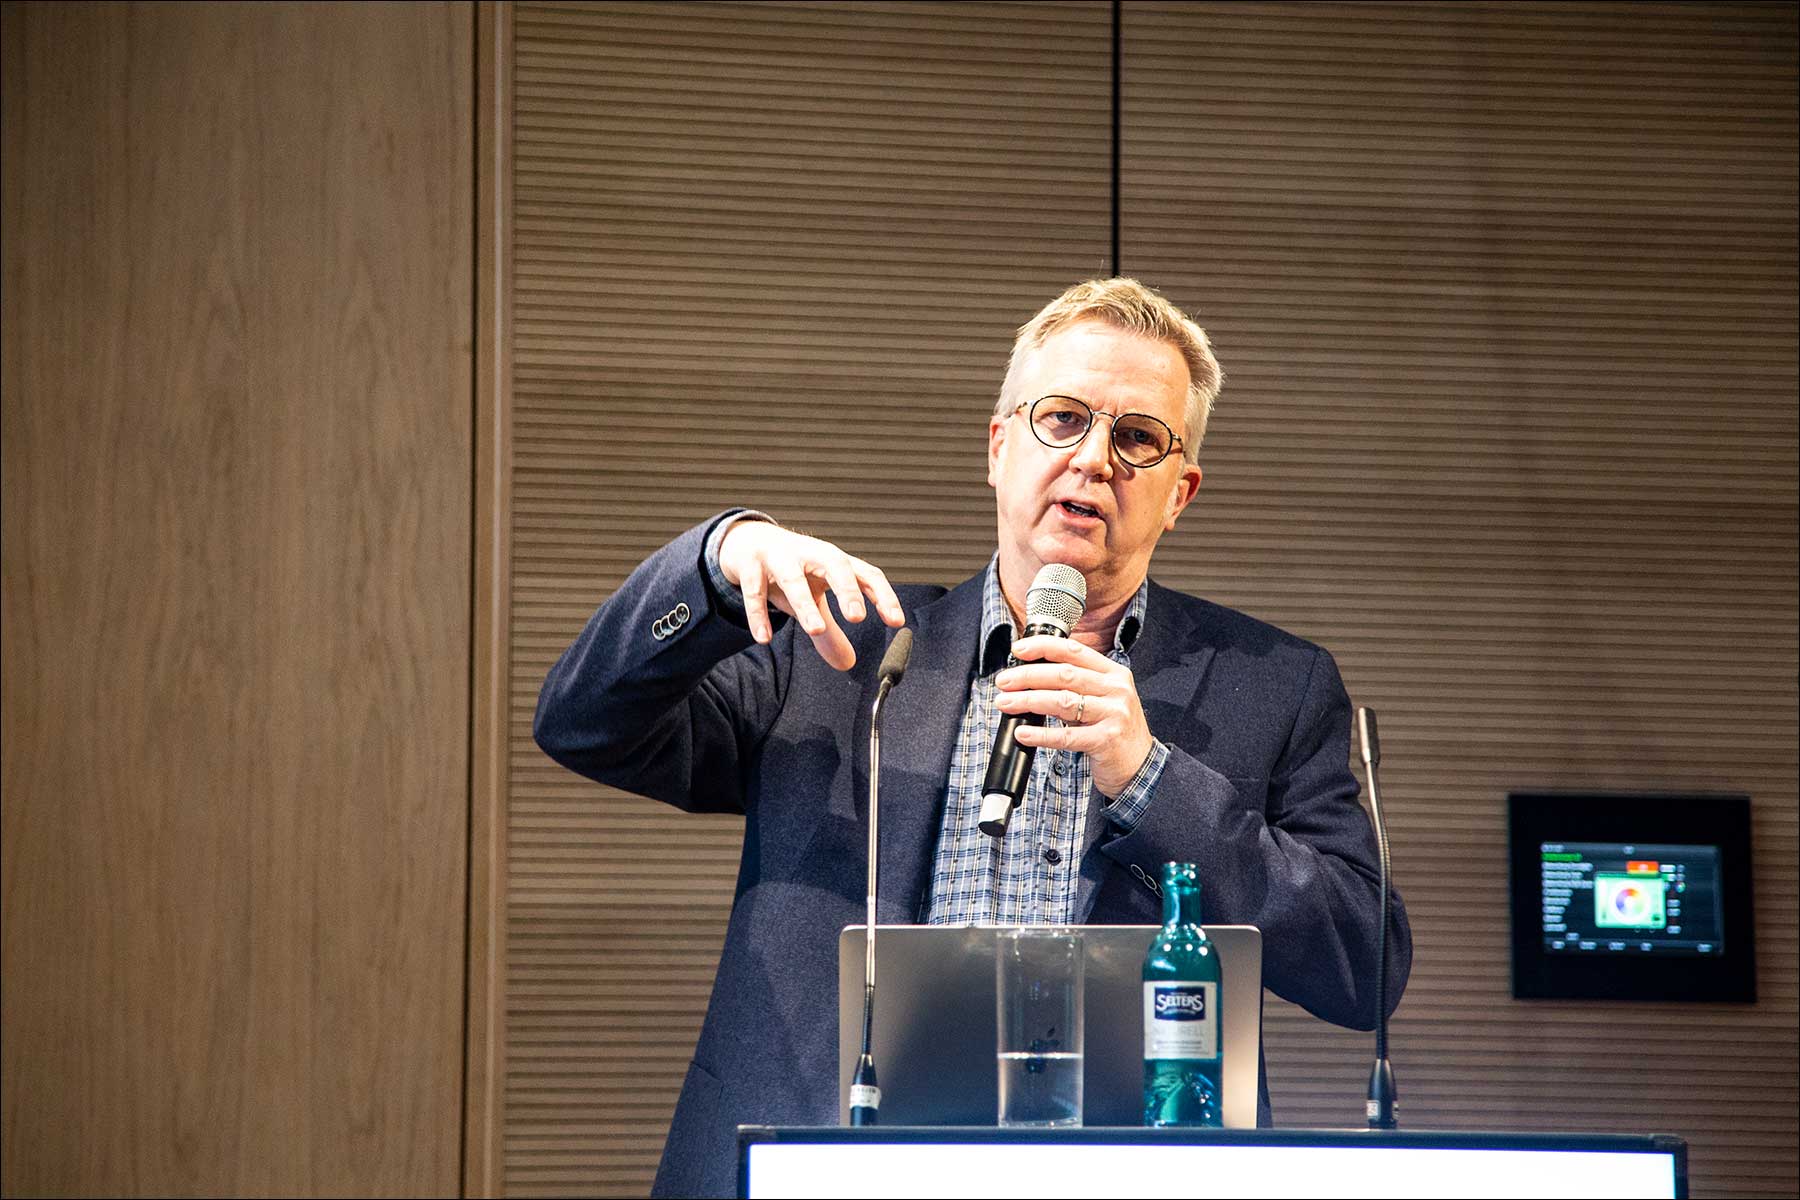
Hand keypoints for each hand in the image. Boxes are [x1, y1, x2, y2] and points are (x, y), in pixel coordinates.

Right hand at [718, 520, 905, 670]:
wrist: (748, 542)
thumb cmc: (792, 571)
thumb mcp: (814, 598)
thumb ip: (831, 631)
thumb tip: (848, 664)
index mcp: (834, 561)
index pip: (866, 574)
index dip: (883, 596)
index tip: (896, 621)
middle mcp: (811, 554)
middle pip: (835, 565)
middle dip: (847, 590)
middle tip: (857, 617)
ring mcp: (779, 556)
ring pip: (793, 578)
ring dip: (805, 604)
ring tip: (816, 630)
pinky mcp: (750, 564)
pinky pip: (755, 591)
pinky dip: (758, 614)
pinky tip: (764, 638)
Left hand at [994, 635, 1153, 797]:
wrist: (1139, 765)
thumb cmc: (1113, 728)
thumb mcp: (1102, 698)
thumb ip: (1076, 683)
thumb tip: (1030, 673)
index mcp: (1113, 673)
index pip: (1074, 650)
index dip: (1043, 646)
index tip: (1018, 650)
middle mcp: (1116, 689)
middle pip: (1064, 674)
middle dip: (1027, 675)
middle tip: (1003, 681)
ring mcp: (1114, 714)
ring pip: (1062, 702)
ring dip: (1028, 701)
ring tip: (1005, 703)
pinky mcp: (1106, 740)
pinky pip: (1067, 736)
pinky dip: (1041, 734)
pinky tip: (1023, 733)